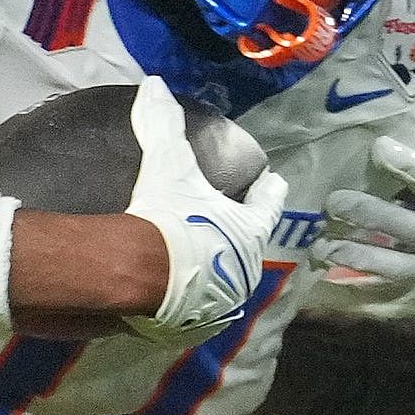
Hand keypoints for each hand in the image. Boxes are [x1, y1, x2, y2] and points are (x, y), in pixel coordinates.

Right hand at [124, 77, 288, 341]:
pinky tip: (173, 292)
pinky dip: (187, 300)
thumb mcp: (169, 166)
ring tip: (197, 259)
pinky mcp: (190, 330)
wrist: (140, 280)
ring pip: (223, 283)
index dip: (269, 192)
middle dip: (238, 237)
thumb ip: (164, 125)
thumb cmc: (169, 219)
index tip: (274, 182)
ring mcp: (220, 307)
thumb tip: (155, 84)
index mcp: (249, 234)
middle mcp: (243, 274)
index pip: (268, 205)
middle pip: (247, 248)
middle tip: (223, 223)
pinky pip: (193, 311)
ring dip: (214, 272)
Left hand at [306, 99, 414, 395]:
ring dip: (348, 255)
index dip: (401, 162)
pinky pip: (385, 303)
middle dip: (360, 211)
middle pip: (392, 223)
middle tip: (332, 201)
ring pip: (381, 265)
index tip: (376, 147)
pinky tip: (328, 291)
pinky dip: (356, 299)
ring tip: (320, 247)